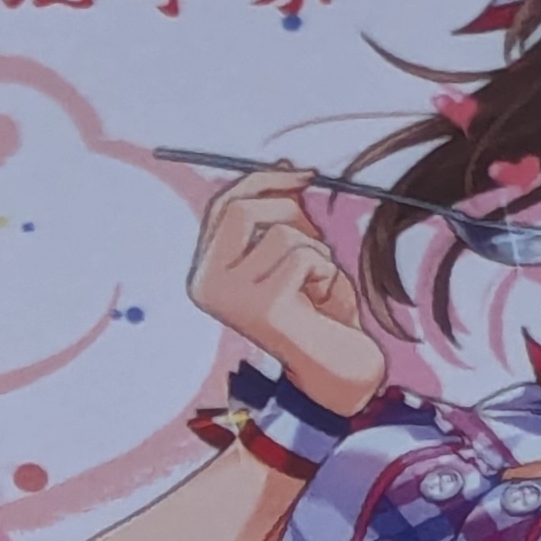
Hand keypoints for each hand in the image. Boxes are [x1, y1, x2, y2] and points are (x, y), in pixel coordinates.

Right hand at [187, 166, 384, 416]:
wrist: (336, 372)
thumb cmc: (317, 313)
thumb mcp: (292, 256)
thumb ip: (279, 217)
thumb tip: (283, 168)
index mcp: (205, 274)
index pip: (221, 207)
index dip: (261, 181)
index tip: (299, 173)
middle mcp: (207, 287)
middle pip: (238, 209)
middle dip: (286, 203)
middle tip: (315, 221)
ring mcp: (232, 299)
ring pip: (280, 232)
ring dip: (314, 249)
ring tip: (318, 283)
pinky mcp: (265, 308)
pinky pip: (304, 256)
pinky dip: (325, 270)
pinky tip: (323, 300)